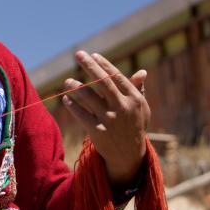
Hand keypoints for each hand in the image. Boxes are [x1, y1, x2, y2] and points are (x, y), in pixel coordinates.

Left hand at [61, 50, 148, 185]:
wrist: (129, 155)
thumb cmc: (134, 126)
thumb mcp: (141, 109)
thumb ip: (138, 90)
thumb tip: (142, 72)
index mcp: (134, 99)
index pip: (117, 77)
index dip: (104, 65)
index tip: (93, 55)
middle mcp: (122, 108)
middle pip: (103, 82)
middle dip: (90, 66)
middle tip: (78, 54)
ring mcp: (110, 120)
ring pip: (88, 97)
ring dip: (76, 86)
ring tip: (67, 81)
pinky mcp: (97, 131)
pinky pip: (81, 114)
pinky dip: (73, 105)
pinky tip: (67, 98)